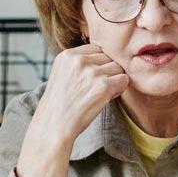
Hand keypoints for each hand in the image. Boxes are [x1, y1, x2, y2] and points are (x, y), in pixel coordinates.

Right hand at [16, 44, 127, 176]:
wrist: (53, 127)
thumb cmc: (59, 106)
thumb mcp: (62, 75)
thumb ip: (79, 64)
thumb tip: (105, 59)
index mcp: (67, 55)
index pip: (96, 49)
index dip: (98, 65)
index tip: (90, 80)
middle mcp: (79, 60)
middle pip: (108, 58)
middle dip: (106, 72)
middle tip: (95, 89)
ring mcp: (91, 72)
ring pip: (118, 68)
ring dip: (114, 81)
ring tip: (99, 95)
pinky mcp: (103, 85)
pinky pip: (124, 80)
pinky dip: (119, 90)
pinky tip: (105, 99)